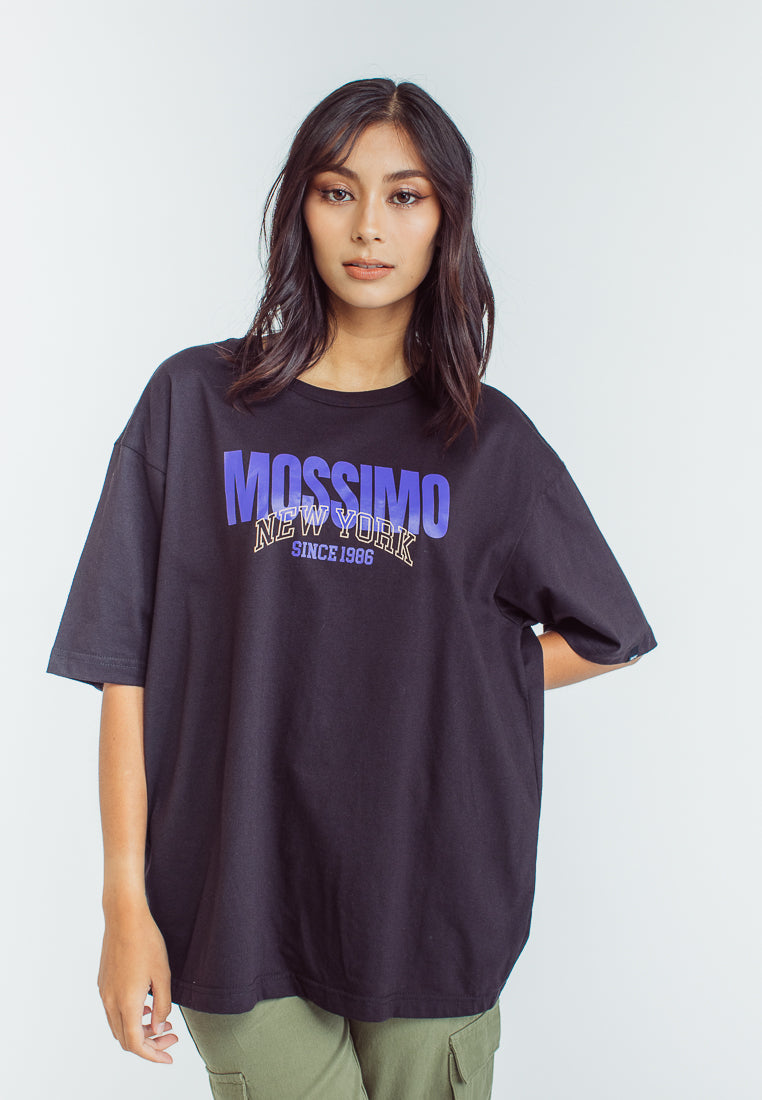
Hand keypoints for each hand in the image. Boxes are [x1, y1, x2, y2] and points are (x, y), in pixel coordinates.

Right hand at [97, 898, 179, 1062]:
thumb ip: (163, 1005)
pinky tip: (146, 1005)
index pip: (136, 1044)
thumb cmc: (146, 942)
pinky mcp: (103, 983)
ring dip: (139, 1031)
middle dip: (149, 1044)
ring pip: (118, 1026)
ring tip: (161, 1021)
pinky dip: (130, 1017)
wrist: (124, 917)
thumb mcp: (163, 975)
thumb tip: (159, 1027)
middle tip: (172, 1036)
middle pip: (126, 1039)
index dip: (153, 1054)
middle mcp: (110, 1002)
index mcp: (126, 1003)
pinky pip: (113, 1011)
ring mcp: (104, 993)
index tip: (169, 1054)